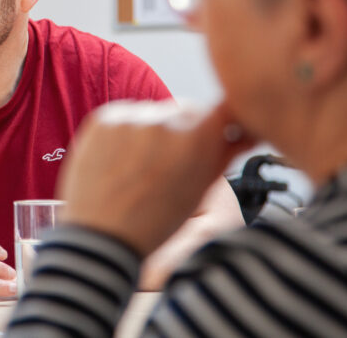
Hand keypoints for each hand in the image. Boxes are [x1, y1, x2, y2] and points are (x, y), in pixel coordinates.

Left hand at [58, 100, 253, 257]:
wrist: (101, 236)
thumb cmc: (157, 220)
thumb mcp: (200, 189)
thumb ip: (225, 154)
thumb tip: (245, 131)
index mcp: (197, 138)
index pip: (220, 111)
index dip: (215, 126)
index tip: (210, 138)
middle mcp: (165, 122)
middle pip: (184, 110)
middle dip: (183, 130)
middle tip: (169, 162)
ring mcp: (130, 118)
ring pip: (153, 112)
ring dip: (153, 130)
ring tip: (140, 167)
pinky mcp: (103, 119)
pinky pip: (123, 115)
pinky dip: (125, 132)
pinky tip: (120, 162)